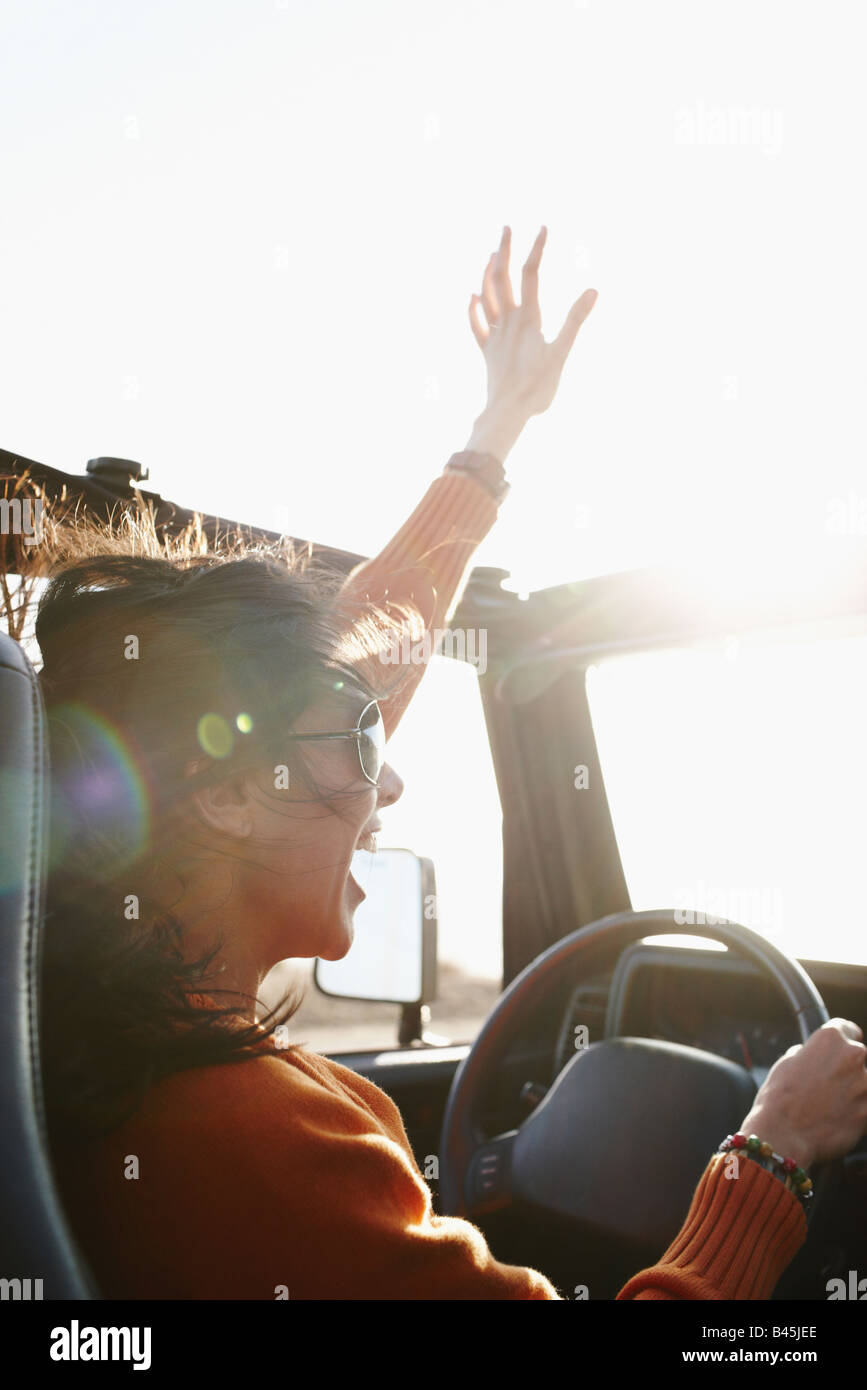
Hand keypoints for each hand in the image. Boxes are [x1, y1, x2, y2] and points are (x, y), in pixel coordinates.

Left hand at [465, 225, 597, 460]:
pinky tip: (472, 297)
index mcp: (527, 319)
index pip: (530, 274)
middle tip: (506, 228)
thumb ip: (575, 320)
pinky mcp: (486, 351)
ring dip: (487, 273)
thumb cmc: (537, 387)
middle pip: (501, 278)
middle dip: (503, 250)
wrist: (507, 412)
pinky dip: (474, 307)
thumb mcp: (561, 352)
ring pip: (485, 296)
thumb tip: (593, 290)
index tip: (542, 227)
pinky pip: (476, 324)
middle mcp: (507, 322)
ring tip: (492, 256)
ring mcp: (494, 336)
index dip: (536, 249)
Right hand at [738, 1018, 866, 1169]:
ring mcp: (865, 1085)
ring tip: (829, 1106)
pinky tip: (836, 1120)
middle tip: (827, 1085)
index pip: (847, 1028)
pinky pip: (864, 1107)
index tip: (839, 1049)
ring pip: (862, 1084)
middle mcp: (853, 1056)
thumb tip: (814, 1056)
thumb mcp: (787, 1062)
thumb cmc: (779, 1097)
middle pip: (857, 1056)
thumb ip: (808, 1054)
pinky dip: (855, 1112)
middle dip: (845, 1068)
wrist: (784, 1134)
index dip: (842, 1038)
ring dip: (852, 1091)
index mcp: (831, 1038)